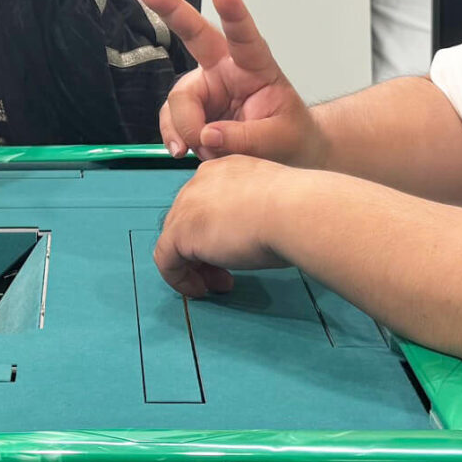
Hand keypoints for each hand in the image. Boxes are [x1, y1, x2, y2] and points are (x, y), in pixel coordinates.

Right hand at [135, 0, 330, 164]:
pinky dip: (174, 137)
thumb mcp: (280, 140)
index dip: (233, 13)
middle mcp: (224, 68)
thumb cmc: (290, 134)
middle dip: (170, 9)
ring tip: (207, 152)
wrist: (286, 153)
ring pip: (179, 99)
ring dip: (187, 129)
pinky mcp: (190, 108)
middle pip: (193, 34)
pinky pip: (170, 119)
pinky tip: (183, 151)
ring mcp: (204, 87)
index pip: (244, 36)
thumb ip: (247, 138)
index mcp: (255, 65)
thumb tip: (207, 136)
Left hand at [153, 154, 301, 297]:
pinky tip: (199, 290)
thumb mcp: (271, 204)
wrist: (293, 210)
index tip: (234, 253)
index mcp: (223, 171)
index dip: (215, 232)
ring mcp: (186, 206)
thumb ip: (252, 213)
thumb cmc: (296, 209)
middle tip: (225, 276)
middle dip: (203, 252)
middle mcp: (199, 182)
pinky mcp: (179, 232)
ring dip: (193, 267)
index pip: (206, 204)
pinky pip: (166, 259)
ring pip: (175, 240)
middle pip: (187, 221)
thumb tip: (250, 235)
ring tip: (214, 286)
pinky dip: (179, 278)